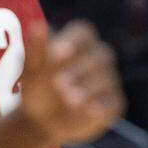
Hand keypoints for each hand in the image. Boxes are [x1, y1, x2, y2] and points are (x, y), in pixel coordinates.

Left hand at [18, 20, 124, 144]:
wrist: (42, 121)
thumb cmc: (39, 88)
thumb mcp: (33, 70)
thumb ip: (36, 48)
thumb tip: (37, 25)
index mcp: (79, 43)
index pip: (83, 34)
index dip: (71, 42)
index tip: (55, 55)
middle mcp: (98, 58)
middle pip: (99, 55)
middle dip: (78, 69)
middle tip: (57, 83)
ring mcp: (108, 80)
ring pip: (105, 79)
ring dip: (86, 89)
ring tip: (67, 100)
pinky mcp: (114, 103)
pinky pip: (112, 101)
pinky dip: (100, 105)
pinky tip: (87, 111)